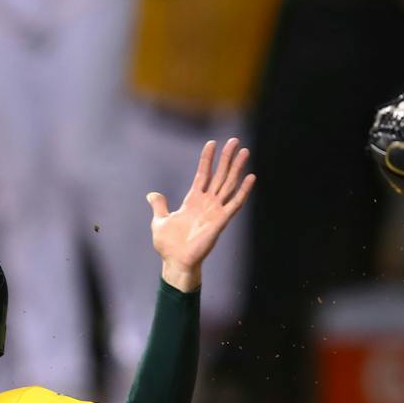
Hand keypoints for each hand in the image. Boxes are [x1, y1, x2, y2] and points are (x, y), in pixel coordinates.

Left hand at [148, 137, 254, 291]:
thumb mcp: (159, 221)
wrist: (175, 262)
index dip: (207, 159)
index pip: (203, 174)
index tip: (212, 143)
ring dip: (237, 168)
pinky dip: (244, 191)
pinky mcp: (221, 221)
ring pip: (229, 184)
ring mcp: (215, 211)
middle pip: (219, 175)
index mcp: (192, 200)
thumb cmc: (168, 245)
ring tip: (245, 152)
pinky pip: (235, 203)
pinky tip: (251, 177)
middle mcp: (206, 203)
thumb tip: (152, 194)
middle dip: (227, 158)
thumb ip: (159, 206)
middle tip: (235, 141)